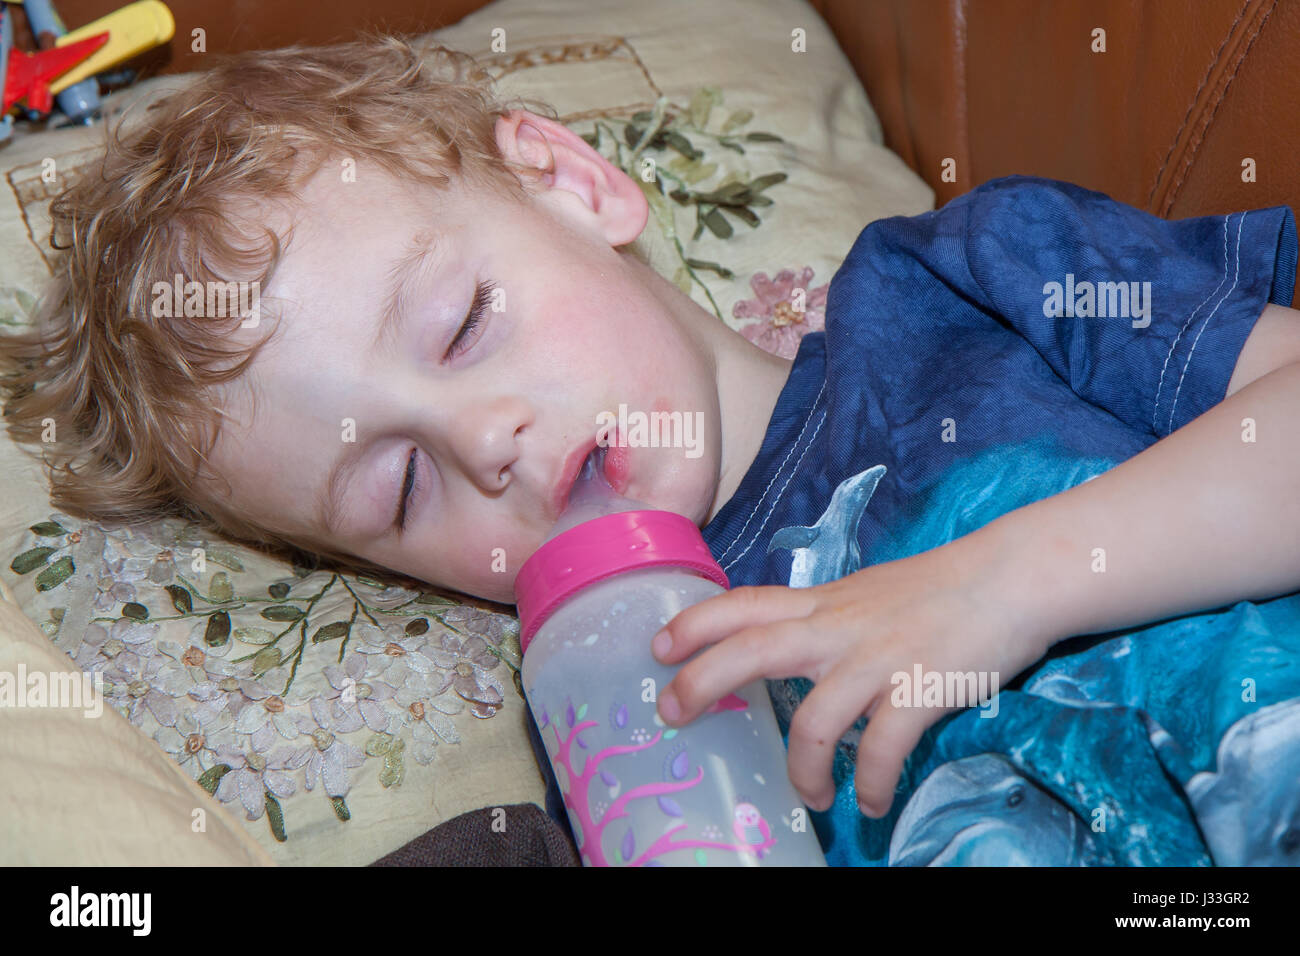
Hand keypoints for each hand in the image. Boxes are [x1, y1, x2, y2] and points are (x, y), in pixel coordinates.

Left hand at [650, 525, 1052, 816]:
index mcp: (825, 603)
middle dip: (702, 681)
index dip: (696, 623)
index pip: (745, 603)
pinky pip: (883, 750)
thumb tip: (790, 647)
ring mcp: (878, 659)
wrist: (1010, 577)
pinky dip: (873, 784)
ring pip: (815, 721)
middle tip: (674, 714)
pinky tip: (873, 802)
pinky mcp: (920, 689)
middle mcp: (840, 628)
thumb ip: (826, 618)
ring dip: (804, 770)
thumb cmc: (938, 588)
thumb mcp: (865, 594)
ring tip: (810, 796)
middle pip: (752, 650)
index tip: (658, 647)